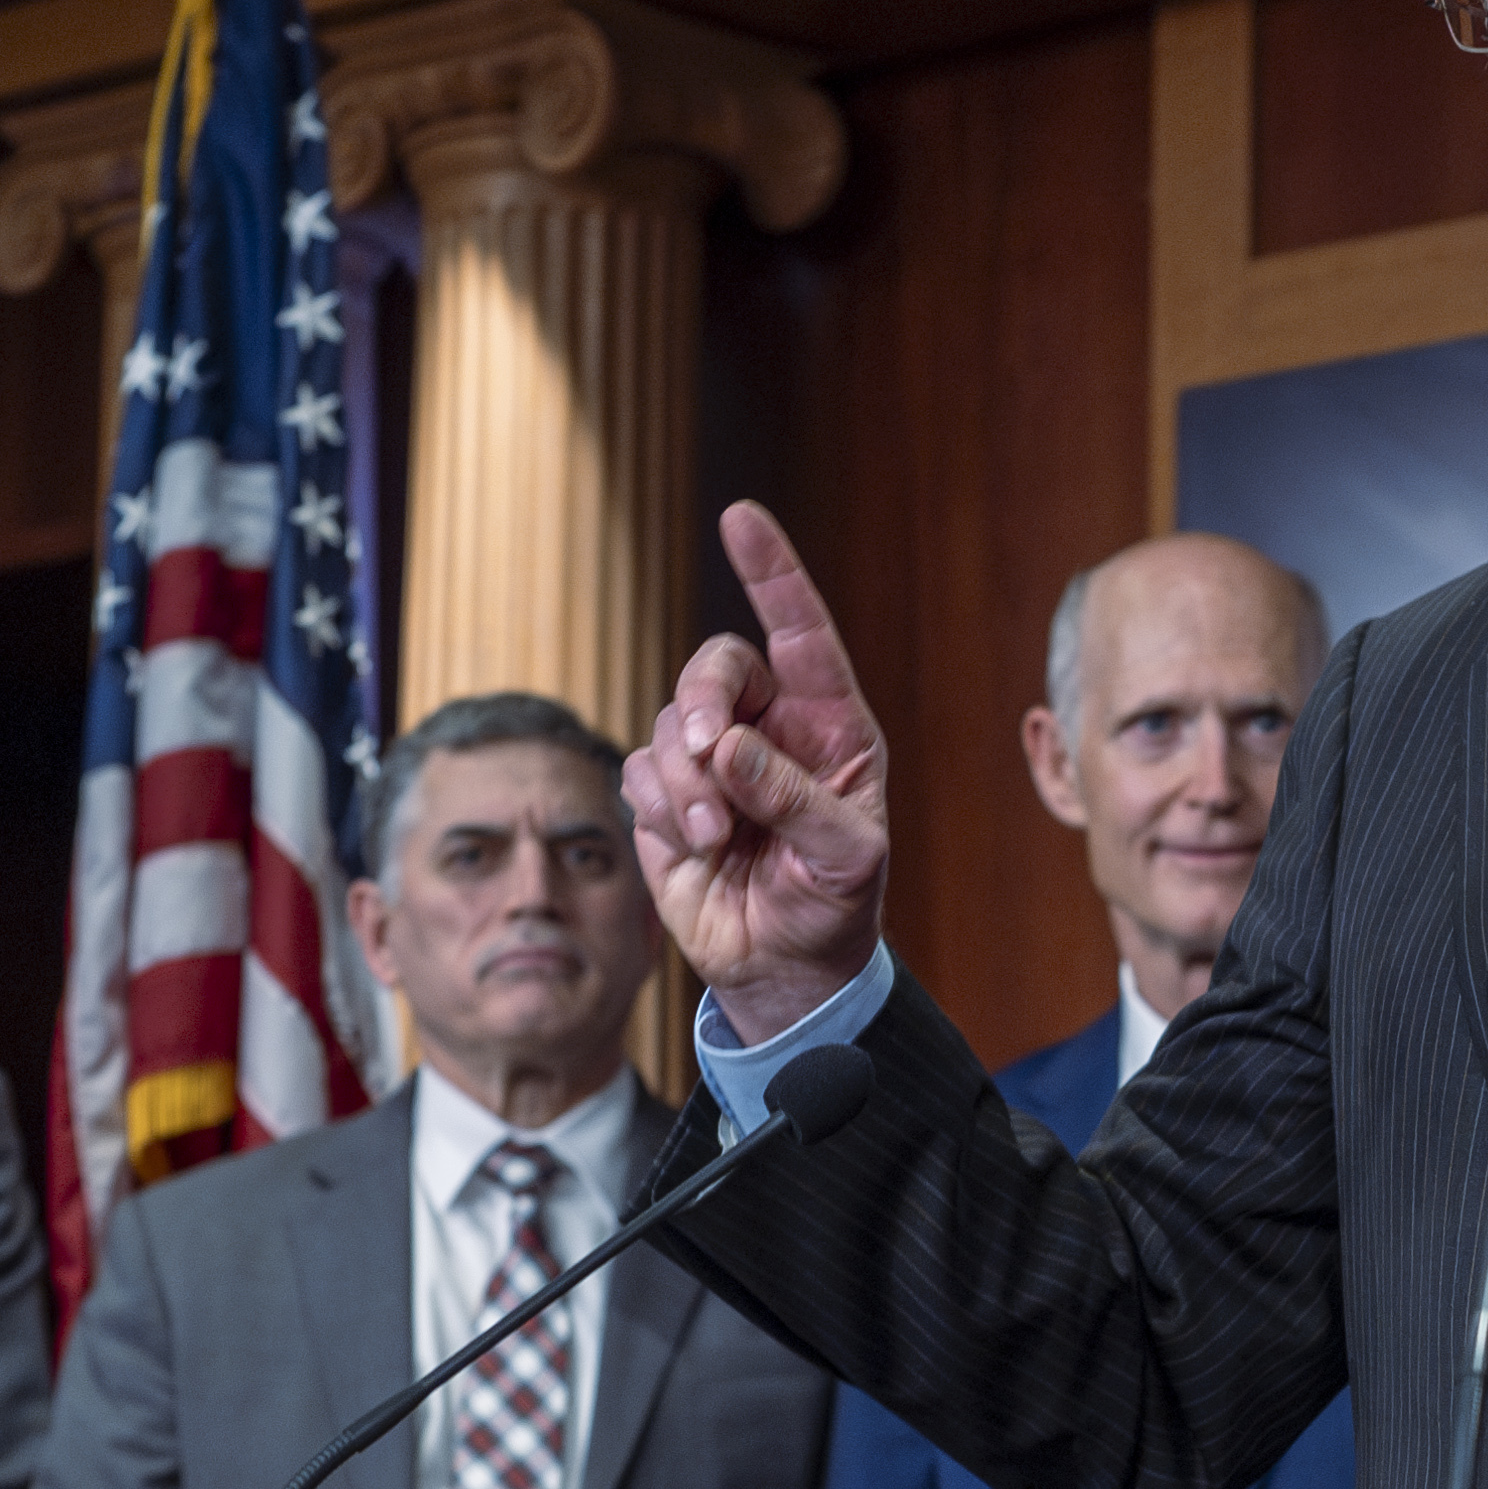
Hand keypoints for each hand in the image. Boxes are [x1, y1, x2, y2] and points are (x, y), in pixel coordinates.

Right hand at [619, 500, 892, 1042]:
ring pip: (671, 725)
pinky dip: (662, 808)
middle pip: (715, 667)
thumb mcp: (846, 859)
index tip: (740, 519)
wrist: (786, 969)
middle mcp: (769, 727)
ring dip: (687, 783)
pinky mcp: (665, 796)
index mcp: (830, 723)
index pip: (800, 631)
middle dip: (703, 702)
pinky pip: (640, 771)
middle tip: (710, 755)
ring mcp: (712, 760)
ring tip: (716, 840)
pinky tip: (696, 849)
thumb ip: (796, 801)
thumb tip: (731, 748)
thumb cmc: (836, 905)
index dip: (772, 572)